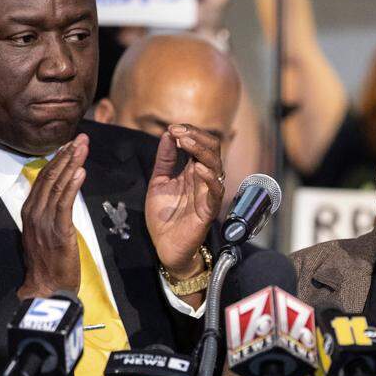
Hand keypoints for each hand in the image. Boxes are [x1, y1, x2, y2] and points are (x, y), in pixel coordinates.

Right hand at [18, 136, 87, 298]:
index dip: (57, 159)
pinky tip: (81, 171)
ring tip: (83, 147)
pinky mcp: (58, 231)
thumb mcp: (44, 232)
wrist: (45, 286)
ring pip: (57, 185)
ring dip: (71, 164)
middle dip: (66, 155)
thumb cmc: (49, 262)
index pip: (43, 178)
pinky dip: (72, 185)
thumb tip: (60, 195)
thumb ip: (49, 212)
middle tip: (81, 138)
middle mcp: (34, 212)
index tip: (70, 145)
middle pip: (49, 176)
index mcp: (30, 211)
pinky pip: (64, 203)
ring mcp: (44, 221)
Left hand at [146, 125, 223, 278]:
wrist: (165, 246)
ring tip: (186, 141)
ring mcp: (208, 193)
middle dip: (197, 136)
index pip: (200, 143)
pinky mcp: (209, 210)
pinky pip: (216, 191)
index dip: (189, 132)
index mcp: (193, 171)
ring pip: (216, 165)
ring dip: (201, 150)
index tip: (172, 128)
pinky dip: (210, 177)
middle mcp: (204, 179)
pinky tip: (198, 167)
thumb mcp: (159, 182)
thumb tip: (167, 134)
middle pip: (212, 149)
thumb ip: (165, 159)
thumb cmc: (164, 216)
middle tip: (178, 131)